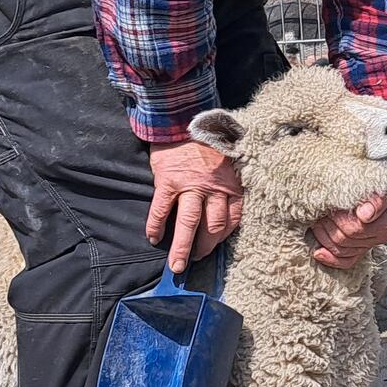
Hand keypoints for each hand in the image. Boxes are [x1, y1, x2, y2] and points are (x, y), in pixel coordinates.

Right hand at [147, 140, 245, 272]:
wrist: (183, 122)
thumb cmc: (207, 146)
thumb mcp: (228, 165)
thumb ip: (228, 187)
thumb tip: (223, 213)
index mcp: (230, 185)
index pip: (233, 219)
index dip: (223, 238)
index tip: (214, 249)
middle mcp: (213, 188)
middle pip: (212, 226)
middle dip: (204, 248)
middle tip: (195, 260)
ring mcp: (190, 185)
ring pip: (188, 223)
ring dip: (182, 248)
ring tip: (176, 265)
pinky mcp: (168, 182)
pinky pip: (161, 210)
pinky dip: (156, 227)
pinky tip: (154, 238)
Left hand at [311, 182, 386, 268]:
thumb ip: (379, 198)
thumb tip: (364, 215)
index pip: (358, 228)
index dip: (339, 218)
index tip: (331, 204)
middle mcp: (381, 236)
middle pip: (347, 239)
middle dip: (330, 225)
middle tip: (322, 210)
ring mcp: (370, 242)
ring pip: (342, 250)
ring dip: (325, 236)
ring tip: (318, 220)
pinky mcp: (361, 246)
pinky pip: (347, 261)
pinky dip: (331, 259)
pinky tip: (318, 253)